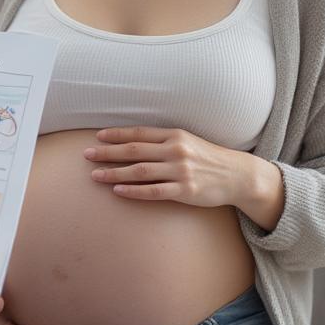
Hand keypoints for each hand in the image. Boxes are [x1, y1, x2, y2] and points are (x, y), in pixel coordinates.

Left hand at [83, 126, 279, 215]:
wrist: (237, 175)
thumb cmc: (207, 157)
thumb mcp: (186, 141)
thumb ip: (162, 140)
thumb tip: (131, 141)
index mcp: (174, 135)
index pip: (139, 132)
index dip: (116, 134)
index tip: (97, 137)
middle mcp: (175, 150)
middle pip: (134, 150)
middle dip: (108, 152)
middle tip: (87, 154)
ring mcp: (180, 171)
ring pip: (140, 171)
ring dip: (114, 172)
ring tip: (95, 175)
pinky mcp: (185, 190)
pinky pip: (153, 191)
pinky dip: (133, 190)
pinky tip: (117, 190)